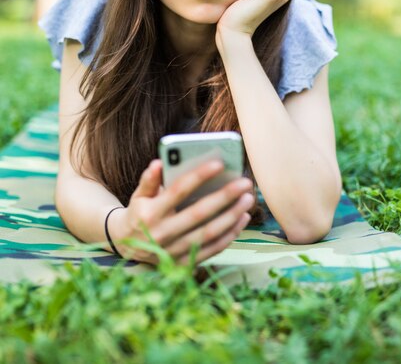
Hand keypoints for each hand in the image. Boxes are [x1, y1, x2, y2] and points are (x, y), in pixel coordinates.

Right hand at [107, 159, 253, 264]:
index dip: (198, 177)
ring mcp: (173, 251)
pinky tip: (242, 219)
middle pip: (199, 213)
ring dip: (232, 216)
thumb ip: (149, 179)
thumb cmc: (139, 212)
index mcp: (150, 213)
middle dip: (225, 197)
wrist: (127, 247)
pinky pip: (211, 250)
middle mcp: (162, 234)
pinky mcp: (183, 264)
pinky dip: (229, 235)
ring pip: (209, 233)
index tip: (219, 163)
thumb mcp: (138, 195)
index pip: (178, 191)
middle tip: (245, 182)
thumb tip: (158, 163)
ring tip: (248, 200)